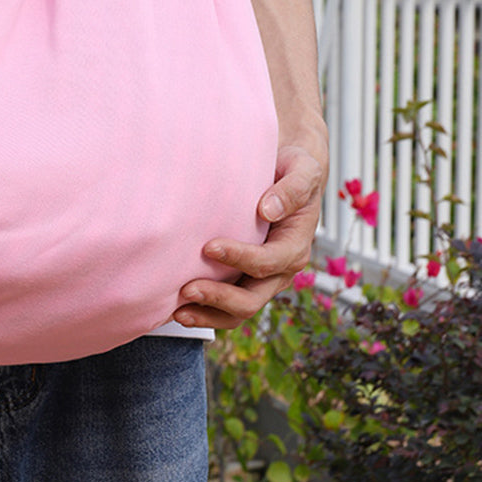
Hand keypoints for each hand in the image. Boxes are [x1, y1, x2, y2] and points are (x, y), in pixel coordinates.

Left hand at [172, 142, 325, 329]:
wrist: (288, 172)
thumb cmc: (293, 169)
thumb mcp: (302, 169)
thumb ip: (292, 189)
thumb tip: (268, 210)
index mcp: (295, 246)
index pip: (268, 261)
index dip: (240, 258)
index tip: (209, 247)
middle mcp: (280, 269)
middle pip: (252, 298)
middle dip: (219, 297)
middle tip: (187, 289)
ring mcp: (262, 278)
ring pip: (239, 310)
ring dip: (209, 313)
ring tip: (178, 311)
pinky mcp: (244, 277)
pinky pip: (227, 304)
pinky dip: (206, 310)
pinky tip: (179, 307)